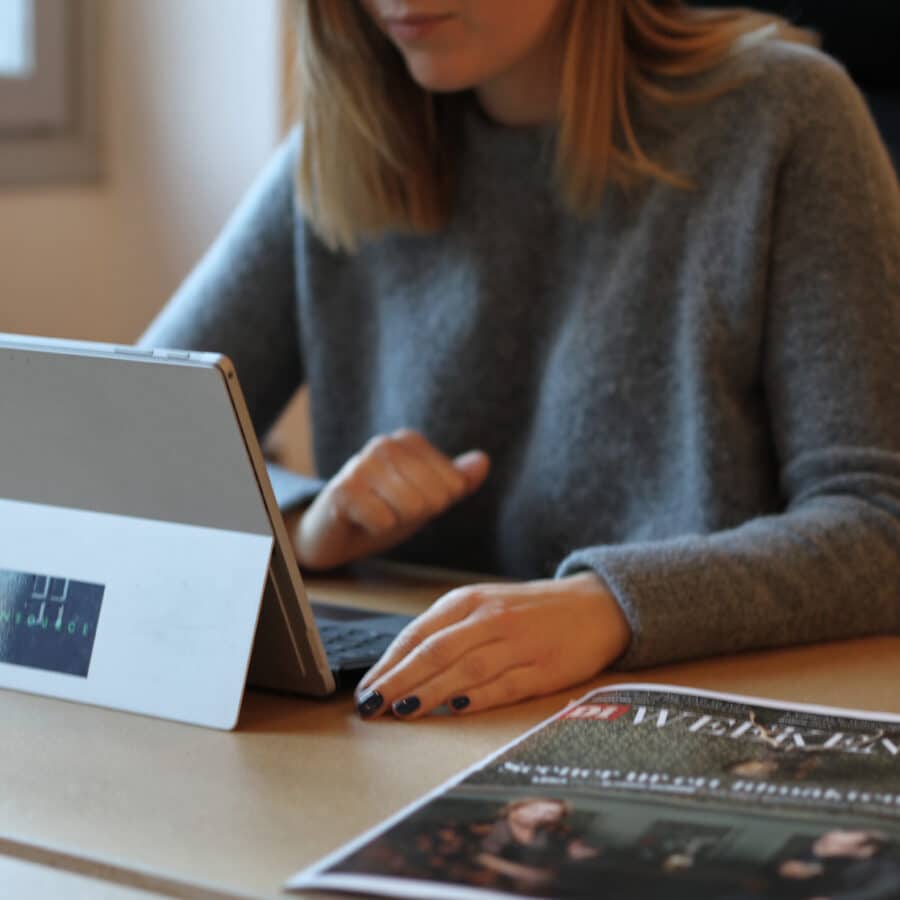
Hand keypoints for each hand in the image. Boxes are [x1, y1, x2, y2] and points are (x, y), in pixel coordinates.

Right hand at [293, 428, 489, 570]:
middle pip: (436, 498)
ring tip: (376, 514)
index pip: (455, 486)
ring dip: (395, 522)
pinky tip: (360, 520)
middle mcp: (386, 444)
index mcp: (410, 440)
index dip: (434, 505)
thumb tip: (483, 461)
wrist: (332, 532)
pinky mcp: (344, 489)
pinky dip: (375, 530)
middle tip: (390, 510)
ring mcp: (362, 463)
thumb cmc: (382, 510)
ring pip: (413, 509)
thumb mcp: (427, 495)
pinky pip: (385, 522)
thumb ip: (457, 481)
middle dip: (416, 515)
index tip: (407, 501)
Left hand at [354, 572, 630, 719]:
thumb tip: (397, 668)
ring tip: (402, 711)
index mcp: (469, 601)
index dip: (389, 663)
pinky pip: (506, 684)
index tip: (365, 688)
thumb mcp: (483, 606)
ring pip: (466, 668)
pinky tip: (456, 709)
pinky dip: (479, 697)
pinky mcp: (544, 668)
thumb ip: (445, 631)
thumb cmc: (527, 610)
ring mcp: (519, 643)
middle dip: (399, 680)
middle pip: (436, 651)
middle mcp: (491, 618)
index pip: (418, 634)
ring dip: (430, 692)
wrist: (595, 604)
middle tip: (372, 706)